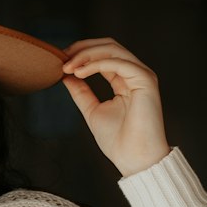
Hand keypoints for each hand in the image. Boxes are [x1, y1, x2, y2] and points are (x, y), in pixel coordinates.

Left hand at [61, 38, 169, 177]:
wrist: (134, 160)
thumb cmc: (118, 141)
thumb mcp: (92, 111)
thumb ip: (81, 92)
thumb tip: (66, 75)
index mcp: (124, 80)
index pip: (104, 55)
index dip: (81, 53)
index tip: (60, 60)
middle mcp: (135, 74)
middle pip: (109, 46)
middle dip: (82, 48)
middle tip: (62, 58)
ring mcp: (142, 75)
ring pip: (113, 50)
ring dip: (86, 54)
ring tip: (68, 66)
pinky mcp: (145, 80)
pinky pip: (118, 63)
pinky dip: (96, 64)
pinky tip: (80, 72)